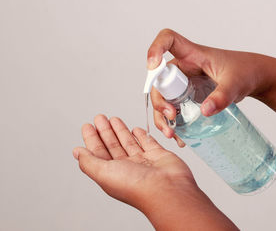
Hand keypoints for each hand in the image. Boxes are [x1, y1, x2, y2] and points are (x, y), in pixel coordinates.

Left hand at [73, 115, 237, 229]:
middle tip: (99, 118)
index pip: (98, 152)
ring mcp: (143, 161)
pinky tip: (135, 129)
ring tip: (113, 119)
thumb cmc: (137, 186)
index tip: (88, 126)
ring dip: (120, 130)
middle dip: (105, 131)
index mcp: (112, 173)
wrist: (167, 188)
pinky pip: (147, 142)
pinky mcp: (158, 155)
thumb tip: (77, 152)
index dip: (92, 139)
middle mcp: (127, 167)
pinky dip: (141, 135)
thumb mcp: (104, 173)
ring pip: (128, 142)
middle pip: (112, 145)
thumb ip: (89, 161)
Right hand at [147, 29, 275, 141]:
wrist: (254, 79)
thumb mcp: (235, 83)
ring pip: (163, 97)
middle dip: (159, 99)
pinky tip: (180, 137)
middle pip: (159, 78)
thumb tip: (204, 111)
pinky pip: (174, 108)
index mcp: (193, 54)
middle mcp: (184, 67)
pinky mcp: (188, 97)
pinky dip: (173, 123)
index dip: (155, 48)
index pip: (168, 40)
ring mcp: (184, 83)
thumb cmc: (245, 71)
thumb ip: (222, 96)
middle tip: (171, 116)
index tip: (153, 65)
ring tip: (172, 133)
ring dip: (162, 115)